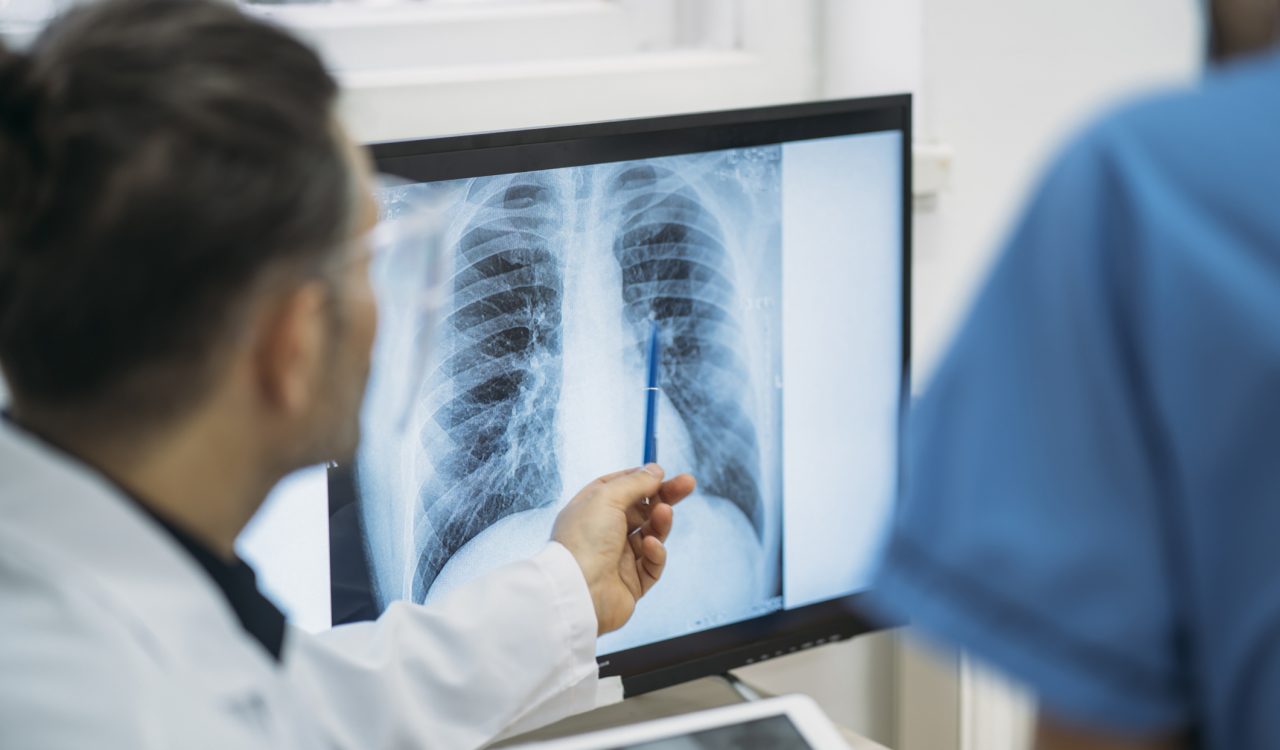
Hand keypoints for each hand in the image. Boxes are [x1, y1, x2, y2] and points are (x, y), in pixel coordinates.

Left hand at [552, 464, 695, 634]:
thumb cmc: (583, 541)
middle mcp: (603, 533)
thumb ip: (634, 483)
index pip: (619, 488)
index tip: (662, 472)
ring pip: (650, 535)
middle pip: (641, 510)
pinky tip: (651, 546)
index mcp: (591, 510)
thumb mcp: (607, 497)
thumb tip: (655, 470)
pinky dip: (655, 553)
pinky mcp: (631, 583)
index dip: (641, 479)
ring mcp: (617, 558)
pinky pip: (652, 564)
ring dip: (660, 522)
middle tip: (688, 483)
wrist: (577, 592)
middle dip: (665, 496)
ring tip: (665, 513)